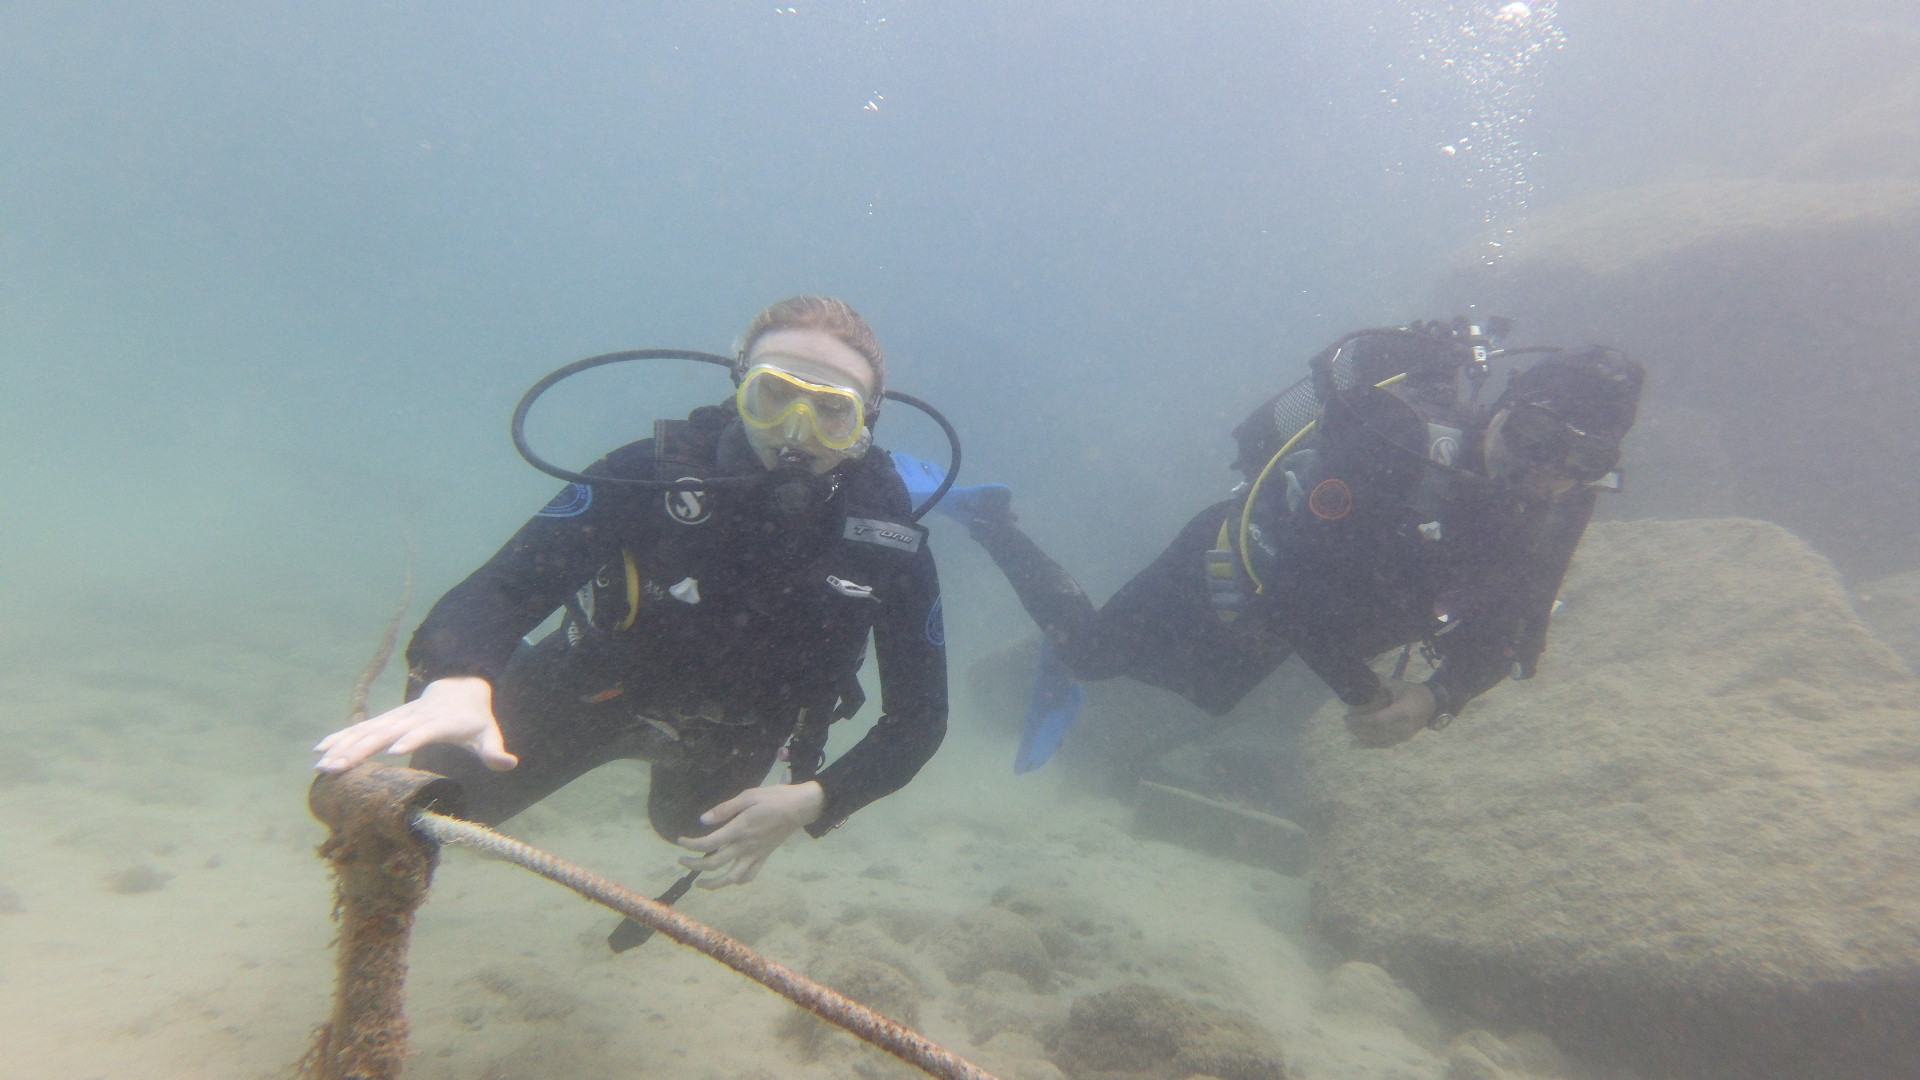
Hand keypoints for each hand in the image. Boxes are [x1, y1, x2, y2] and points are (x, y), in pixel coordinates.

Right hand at [312, 677, 516, 772]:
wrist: (460, 684)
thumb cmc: (475, 717)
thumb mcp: (488, 733)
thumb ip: (495, 750)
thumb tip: (509, 763)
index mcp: (440, 722)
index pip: (424, 730)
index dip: (411, 738)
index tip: (392, 751)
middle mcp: (414, 717)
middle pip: (385, 732)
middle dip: (360, 749)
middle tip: (337, 767)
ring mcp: (398, 717)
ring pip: (367, 730)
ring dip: (343, 746)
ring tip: (321, 764)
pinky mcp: (388, 720)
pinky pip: (361, 728)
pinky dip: (341, 737)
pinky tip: (320, 750)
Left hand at [676, 781, 824, 888]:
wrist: (800, 807)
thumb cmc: (774, 798)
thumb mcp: (748, 796)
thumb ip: (725, 809)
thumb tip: (703, 821)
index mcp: (739, 829)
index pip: (708, 843)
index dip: (690, 845)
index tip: (680, 841)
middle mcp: (745, 846)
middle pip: (713, 864)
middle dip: (693, 865)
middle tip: (682, 860)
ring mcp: (755, 855)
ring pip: (730, 878)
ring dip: (712, 884)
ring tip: (700, 882)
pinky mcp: (764, 857)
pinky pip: (749, 876)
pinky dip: (736, 881)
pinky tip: (729, 878)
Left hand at [1344, 680, 1436, 748]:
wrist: (1433, 703)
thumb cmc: (1414, 692)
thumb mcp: (1397, 685)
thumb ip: (1378, 683)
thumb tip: (1359, 678)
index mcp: (1403, 712)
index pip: (1379, 720)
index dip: (1362, 721)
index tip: (1348, 717)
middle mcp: (1405, 727)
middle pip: (1378, 732)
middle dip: (1359, 728)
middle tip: (1346, 722)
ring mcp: (1405, 735)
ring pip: (1380, 741)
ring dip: (1363, 737)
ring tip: (1349, 732)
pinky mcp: (1404, 739)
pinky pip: (1385, 744)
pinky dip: (1370, 745)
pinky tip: (1356, 744)